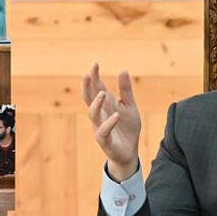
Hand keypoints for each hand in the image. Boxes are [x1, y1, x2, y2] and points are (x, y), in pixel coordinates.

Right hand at [82, 63, 141, 181]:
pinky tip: (116, 115)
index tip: (95, 64)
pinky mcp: (105, 140)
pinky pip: (103, 131)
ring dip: (96, 103)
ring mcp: (100, 127)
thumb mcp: (130, 106)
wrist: (129, 152)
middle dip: (87, 86)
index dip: (95, 76)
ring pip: (92, 114)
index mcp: (105, 105)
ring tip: (103, 93)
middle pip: (89, 98)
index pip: (97, 88)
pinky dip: (109, 123)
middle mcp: (100, 114)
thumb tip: (123, 69)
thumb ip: (126, 90)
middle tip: (87, 74)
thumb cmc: (127, 128)